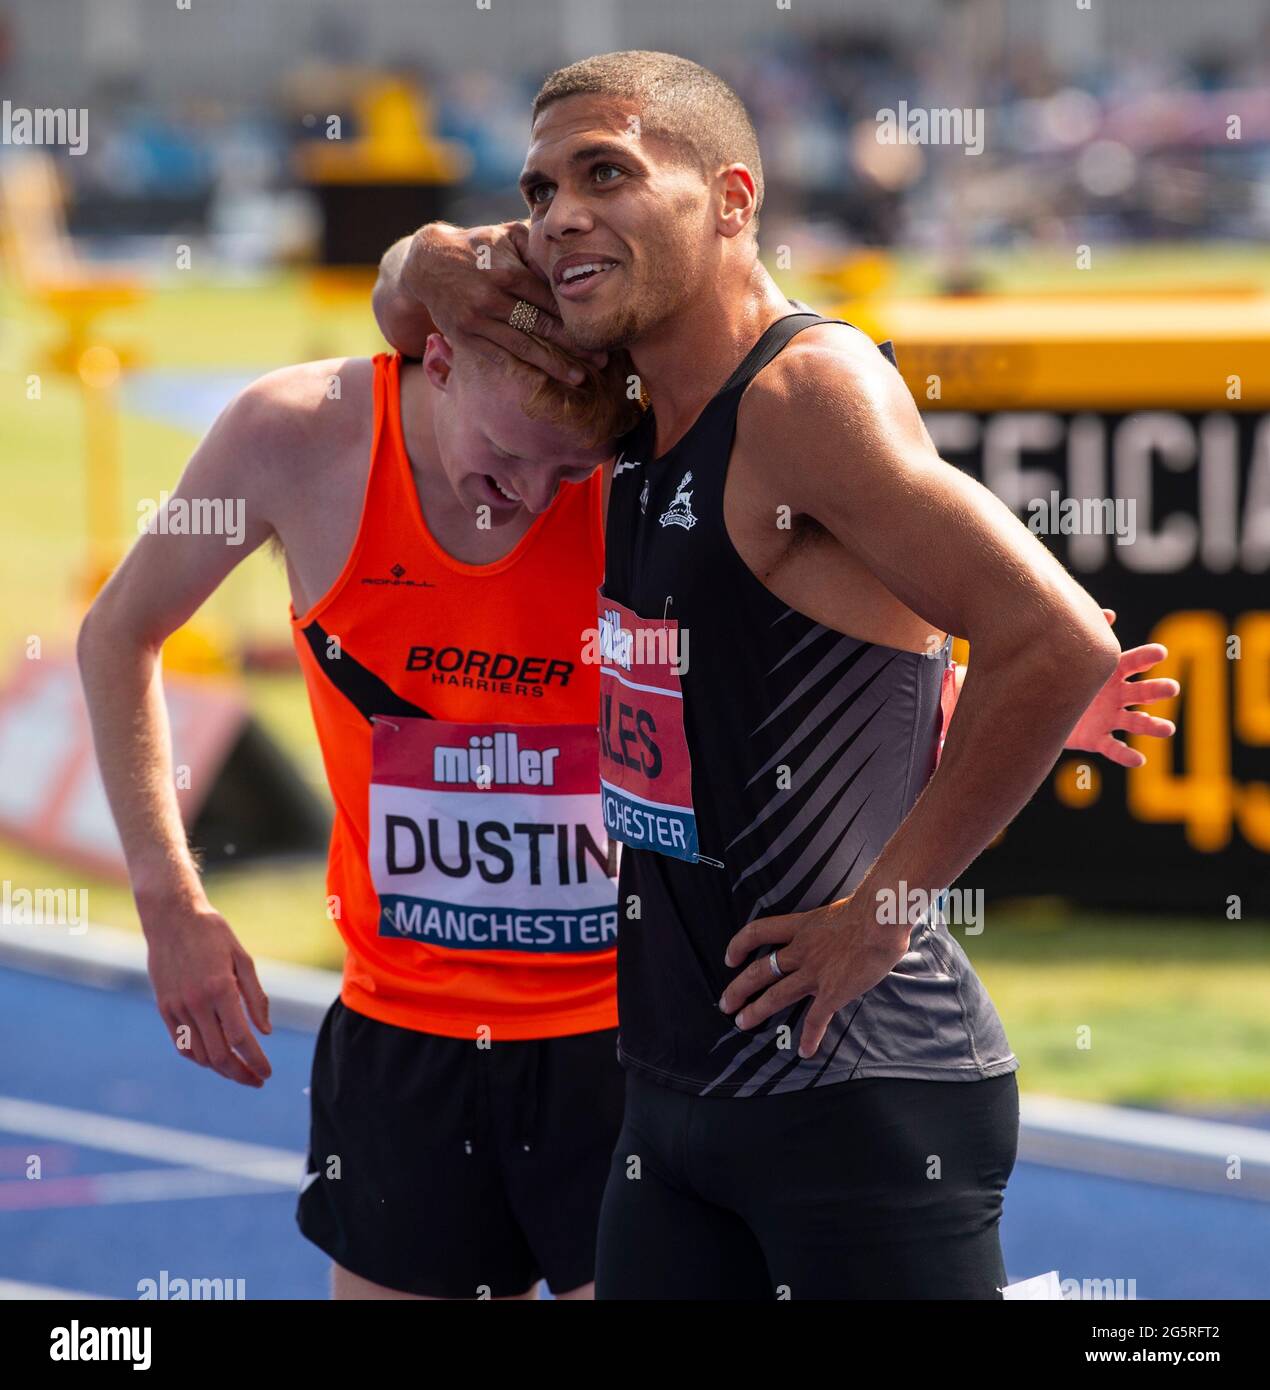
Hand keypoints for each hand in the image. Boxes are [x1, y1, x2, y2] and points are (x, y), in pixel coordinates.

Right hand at [144, 901, 271, 1086]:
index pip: (241, 1038)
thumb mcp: (242, 959)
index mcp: (220, 989)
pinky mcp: (164, 1008)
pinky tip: (215, 1059)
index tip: (268, 1073)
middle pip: (220, 1054)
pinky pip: (182, 1044)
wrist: (172, 919)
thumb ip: (255, 997)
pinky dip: (199, 1058)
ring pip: (199, 1055)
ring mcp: (177, 1008)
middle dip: (241, 1073)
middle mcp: (196, 1003)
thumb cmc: (213, 935)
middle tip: (257, 1080)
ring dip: (221, 1069)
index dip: (256, 1060)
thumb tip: (265, 1032)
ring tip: (240, 1071)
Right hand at [400, 220, 606, 382]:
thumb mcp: (506, 235)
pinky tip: (545, 379)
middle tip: (603, 359)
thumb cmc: (477, 246)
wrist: (428, 263)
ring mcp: (478, 321)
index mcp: (507, 272)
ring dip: (554, 365)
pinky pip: (500, 357)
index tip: (600, 328)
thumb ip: (537, 247)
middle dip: (574, 345)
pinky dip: (524, 369)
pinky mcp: (466, 337)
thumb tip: (572, 255)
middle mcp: (492, 298)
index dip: (575, 316)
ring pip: (523, 347)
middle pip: (541, 326)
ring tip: (580, 378)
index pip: (549, 299)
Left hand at [720, 902, 908, 1058]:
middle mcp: (802, 951)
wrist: (880, 919)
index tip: (730, 958)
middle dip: (738, 988)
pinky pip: (816, 1019)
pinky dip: (810, 1036)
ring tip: (741, 1024)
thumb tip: (840, 933)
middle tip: (726, 1003)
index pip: (758, 932)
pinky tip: (805, 1051)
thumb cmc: (871, 909)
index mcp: (801, 927)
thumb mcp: (838, 911)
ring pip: (776, 995)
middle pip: (759, 970)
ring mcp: (814, 972)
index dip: (739, 945)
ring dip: (756, 1011)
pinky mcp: (832, 992)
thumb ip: (830, 927)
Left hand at [1065, 609, 1178, 766]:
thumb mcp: (1070, 654)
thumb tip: (1109, 614)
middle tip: (1172, 688)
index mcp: (1112, 672)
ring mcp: (1109, 718)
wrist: (1038, 706)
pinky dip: (1126, 755)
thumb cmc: (1060, 675)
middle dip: (1158, 690)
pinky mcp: (1097, 739)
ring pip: (1136, 722)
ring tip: (1168, 729)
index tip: (1161, 652)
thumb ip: (1089, 636)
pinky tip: (1139, 759)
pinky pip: (1114, 748)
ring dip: (1153, 726)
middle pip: (1143, 692)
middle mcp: (1116, 695)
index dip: (1147, 656)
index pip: (1135, 662)